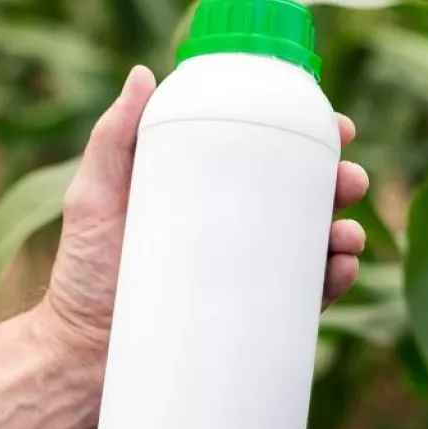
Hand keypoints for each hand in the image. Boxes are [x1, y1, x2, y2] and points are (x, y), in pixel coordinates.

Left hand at [35, 65, 369, 380]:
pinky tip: (340, 271)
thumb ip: (112, 137)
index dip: (307, 134)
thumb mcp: (93, 195)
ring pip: (313, 243)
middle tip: (347, 181)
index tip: (334, 125)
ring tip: (345, 234)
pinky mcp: (249, 317)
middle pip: (303, 193)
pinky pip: (304, 297)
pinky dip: (333, 280)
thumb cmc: (80, 272)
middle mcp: (230, 227)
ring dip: (346, 231)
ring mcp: (243, 273)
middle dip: (339, 181)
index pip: (265, 151)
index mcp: (203, 186)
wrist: (80, 354)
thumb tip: (143, 74)